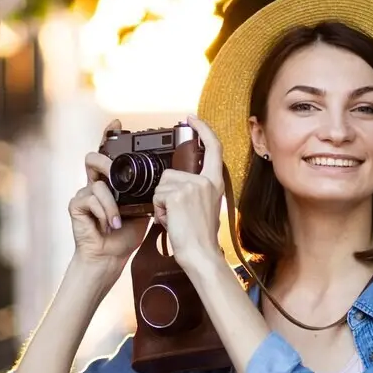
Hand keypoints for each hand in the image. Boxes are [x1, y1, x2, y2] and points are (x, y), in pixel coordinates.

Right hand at [69, 118, 148, 270]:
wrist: (110, 257)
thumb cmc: (125, 235)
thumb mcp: (143, 209)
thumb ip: (148, 192)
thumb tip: (166, 179)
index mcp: (111, 182)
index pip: (109, 154)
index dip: (110, 136)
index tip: (118, 124)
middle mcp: (95, 184)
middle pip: (94, 158)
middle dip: (106, 162)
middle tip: (115, 174)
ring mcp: (84, 193)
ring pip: (96, 180)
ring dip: (110, 200)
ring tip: (118, 218)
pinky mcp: (76, 205)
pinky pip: (91, 198)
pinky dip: (105, 212)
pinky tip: (110, 225)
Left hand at [152, 115, 225, 272]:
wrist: (200, 253)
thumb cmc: (200, 236)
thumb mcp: (205, 206)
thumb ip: (196, 189)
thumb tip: (178, 181)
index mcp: (215, 182)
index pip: (213, 147)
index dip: (202, 129)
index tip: (192, 119)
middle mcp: (206, 181)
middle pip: (171, 172)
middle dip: (166, 192)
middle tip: (178, 213)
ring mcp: (193, 186)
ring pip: (161, 185)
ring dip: (162, 203)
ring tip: (175, 218)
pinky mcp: (178, 194)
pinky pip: (157, 196)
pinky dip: (159, 211)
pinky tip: (171, 221)